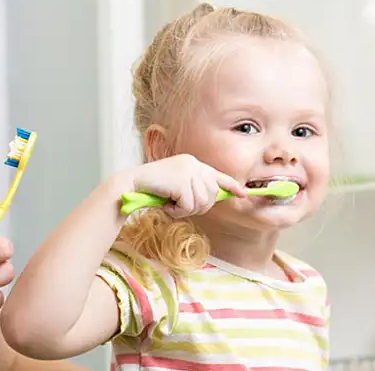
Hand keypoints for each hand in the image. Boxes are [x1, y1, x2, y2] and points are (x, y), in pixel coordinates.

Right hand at [130, 154, 246, 217]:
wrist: (132, 184)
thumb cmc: (152, 188)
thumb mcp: (177, 186)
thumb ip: (194, 189)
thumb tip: (212, 200)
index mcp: (192, 163)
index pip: (219, 175)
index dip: (231, 186)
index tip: (243, 194)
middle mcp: (193, 164)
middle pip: (211, 195)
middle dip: (198, 207)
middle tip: (179, 206)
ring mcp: (188, 171)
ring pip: (201, 203)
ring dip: (185, 210)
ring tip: (170, 203)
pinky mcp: (182, 181)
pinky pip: (189, 206)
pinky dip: (177, 211)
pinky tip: (166, 204)